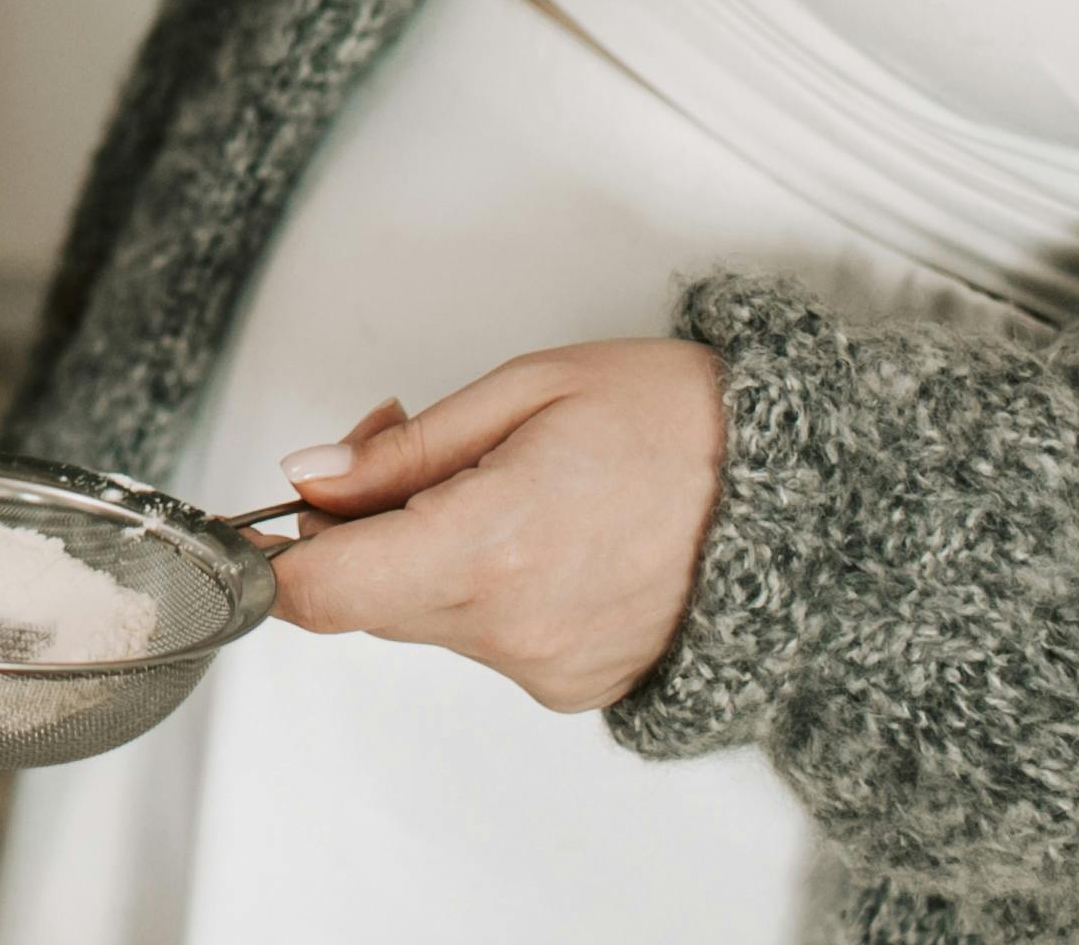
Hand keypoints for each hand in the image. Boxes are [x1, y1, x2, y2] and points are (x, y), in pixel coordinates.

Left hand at [262, 343, 726, 711]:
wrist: (799, 494)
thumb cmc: (675, 419)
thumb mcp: (525, 390)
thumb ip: (404, 451)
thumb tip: (309, 478)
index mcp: (489, 545)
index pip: (321, 593)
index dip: (280, 552)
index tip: (279, 513)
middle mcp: (511, 627)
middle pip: (365, 602)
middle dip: (361, 529)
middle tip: (404, 447)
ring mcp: (545, 668)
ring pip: (425, 618)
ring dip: (429, 556)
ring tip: (502, 484)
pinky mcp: (574, 688)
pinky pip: (486, 640)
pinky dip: (488, 590)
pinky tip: (544, 533)